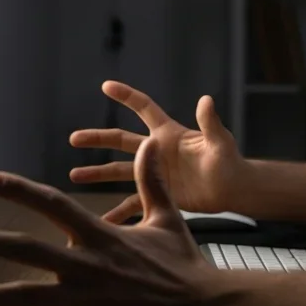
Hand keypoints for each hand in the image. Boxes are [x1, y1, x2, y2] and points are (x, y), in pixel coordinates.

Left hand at [0, 138, 227, 305]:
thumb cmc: (185, 264)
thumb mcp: (167, 218)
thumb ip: (150, 182)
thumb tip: (149, 145)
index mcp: (101, 236)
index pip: (53, 205)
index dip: (21, 191)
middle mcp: (86, 264)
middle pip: (26, 249)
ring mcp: (86, 300)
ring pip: (26, 296)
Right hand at [67, 81, 246, 222]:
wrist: (232, 190)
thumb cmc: (229, 161)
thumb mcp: (219, 141)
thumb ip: (210, 122)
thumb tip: (206, 99)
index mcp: (168, 134)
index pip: (144, 109)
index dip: (127, 96)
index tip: (106, 86)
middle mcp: (156, 151)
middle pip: (121, 140)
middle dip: (98, 138)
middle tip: (74, 138)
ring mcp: (154, 173)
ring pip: (119, 171)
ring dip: (98, 173)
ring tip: (74, 175)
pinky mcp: (158, 195)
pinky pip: (132, 203)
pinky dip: (117, 212)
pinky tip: (102, 220)